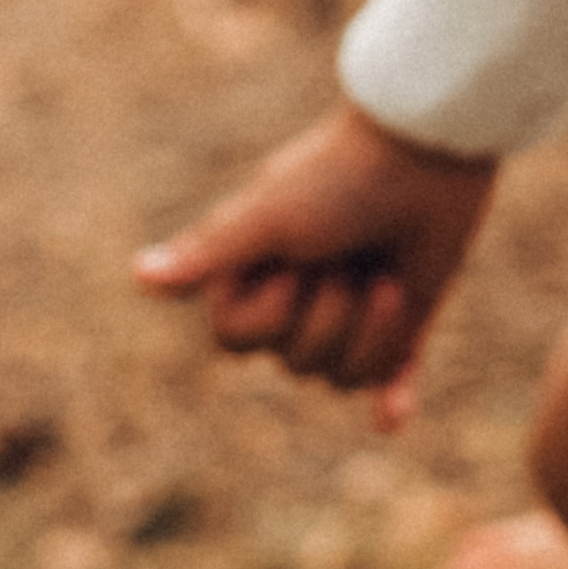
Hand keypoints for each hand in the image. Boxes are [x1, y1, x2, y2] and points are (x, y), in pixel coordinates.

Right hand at [134, 104, 494, 425]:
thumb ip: (209, 252)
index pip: (236, 340)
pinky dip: (391, 398)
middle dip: (327, 318)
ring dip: (370, 333)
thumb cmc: (339, 177)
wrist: (428, 150)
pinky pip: (390, 378)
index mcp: (255, 269)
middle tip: (350, 262)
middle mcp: (297, 294)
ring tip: (389, 281)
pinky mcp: (403, 319)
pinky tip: (392, 418)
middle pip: (293, 362)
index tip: (296, 266)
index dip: (269, 315)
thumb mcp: (267, 215)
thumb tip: (139, 275)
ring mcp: (351, 309)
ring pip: (343, 375)